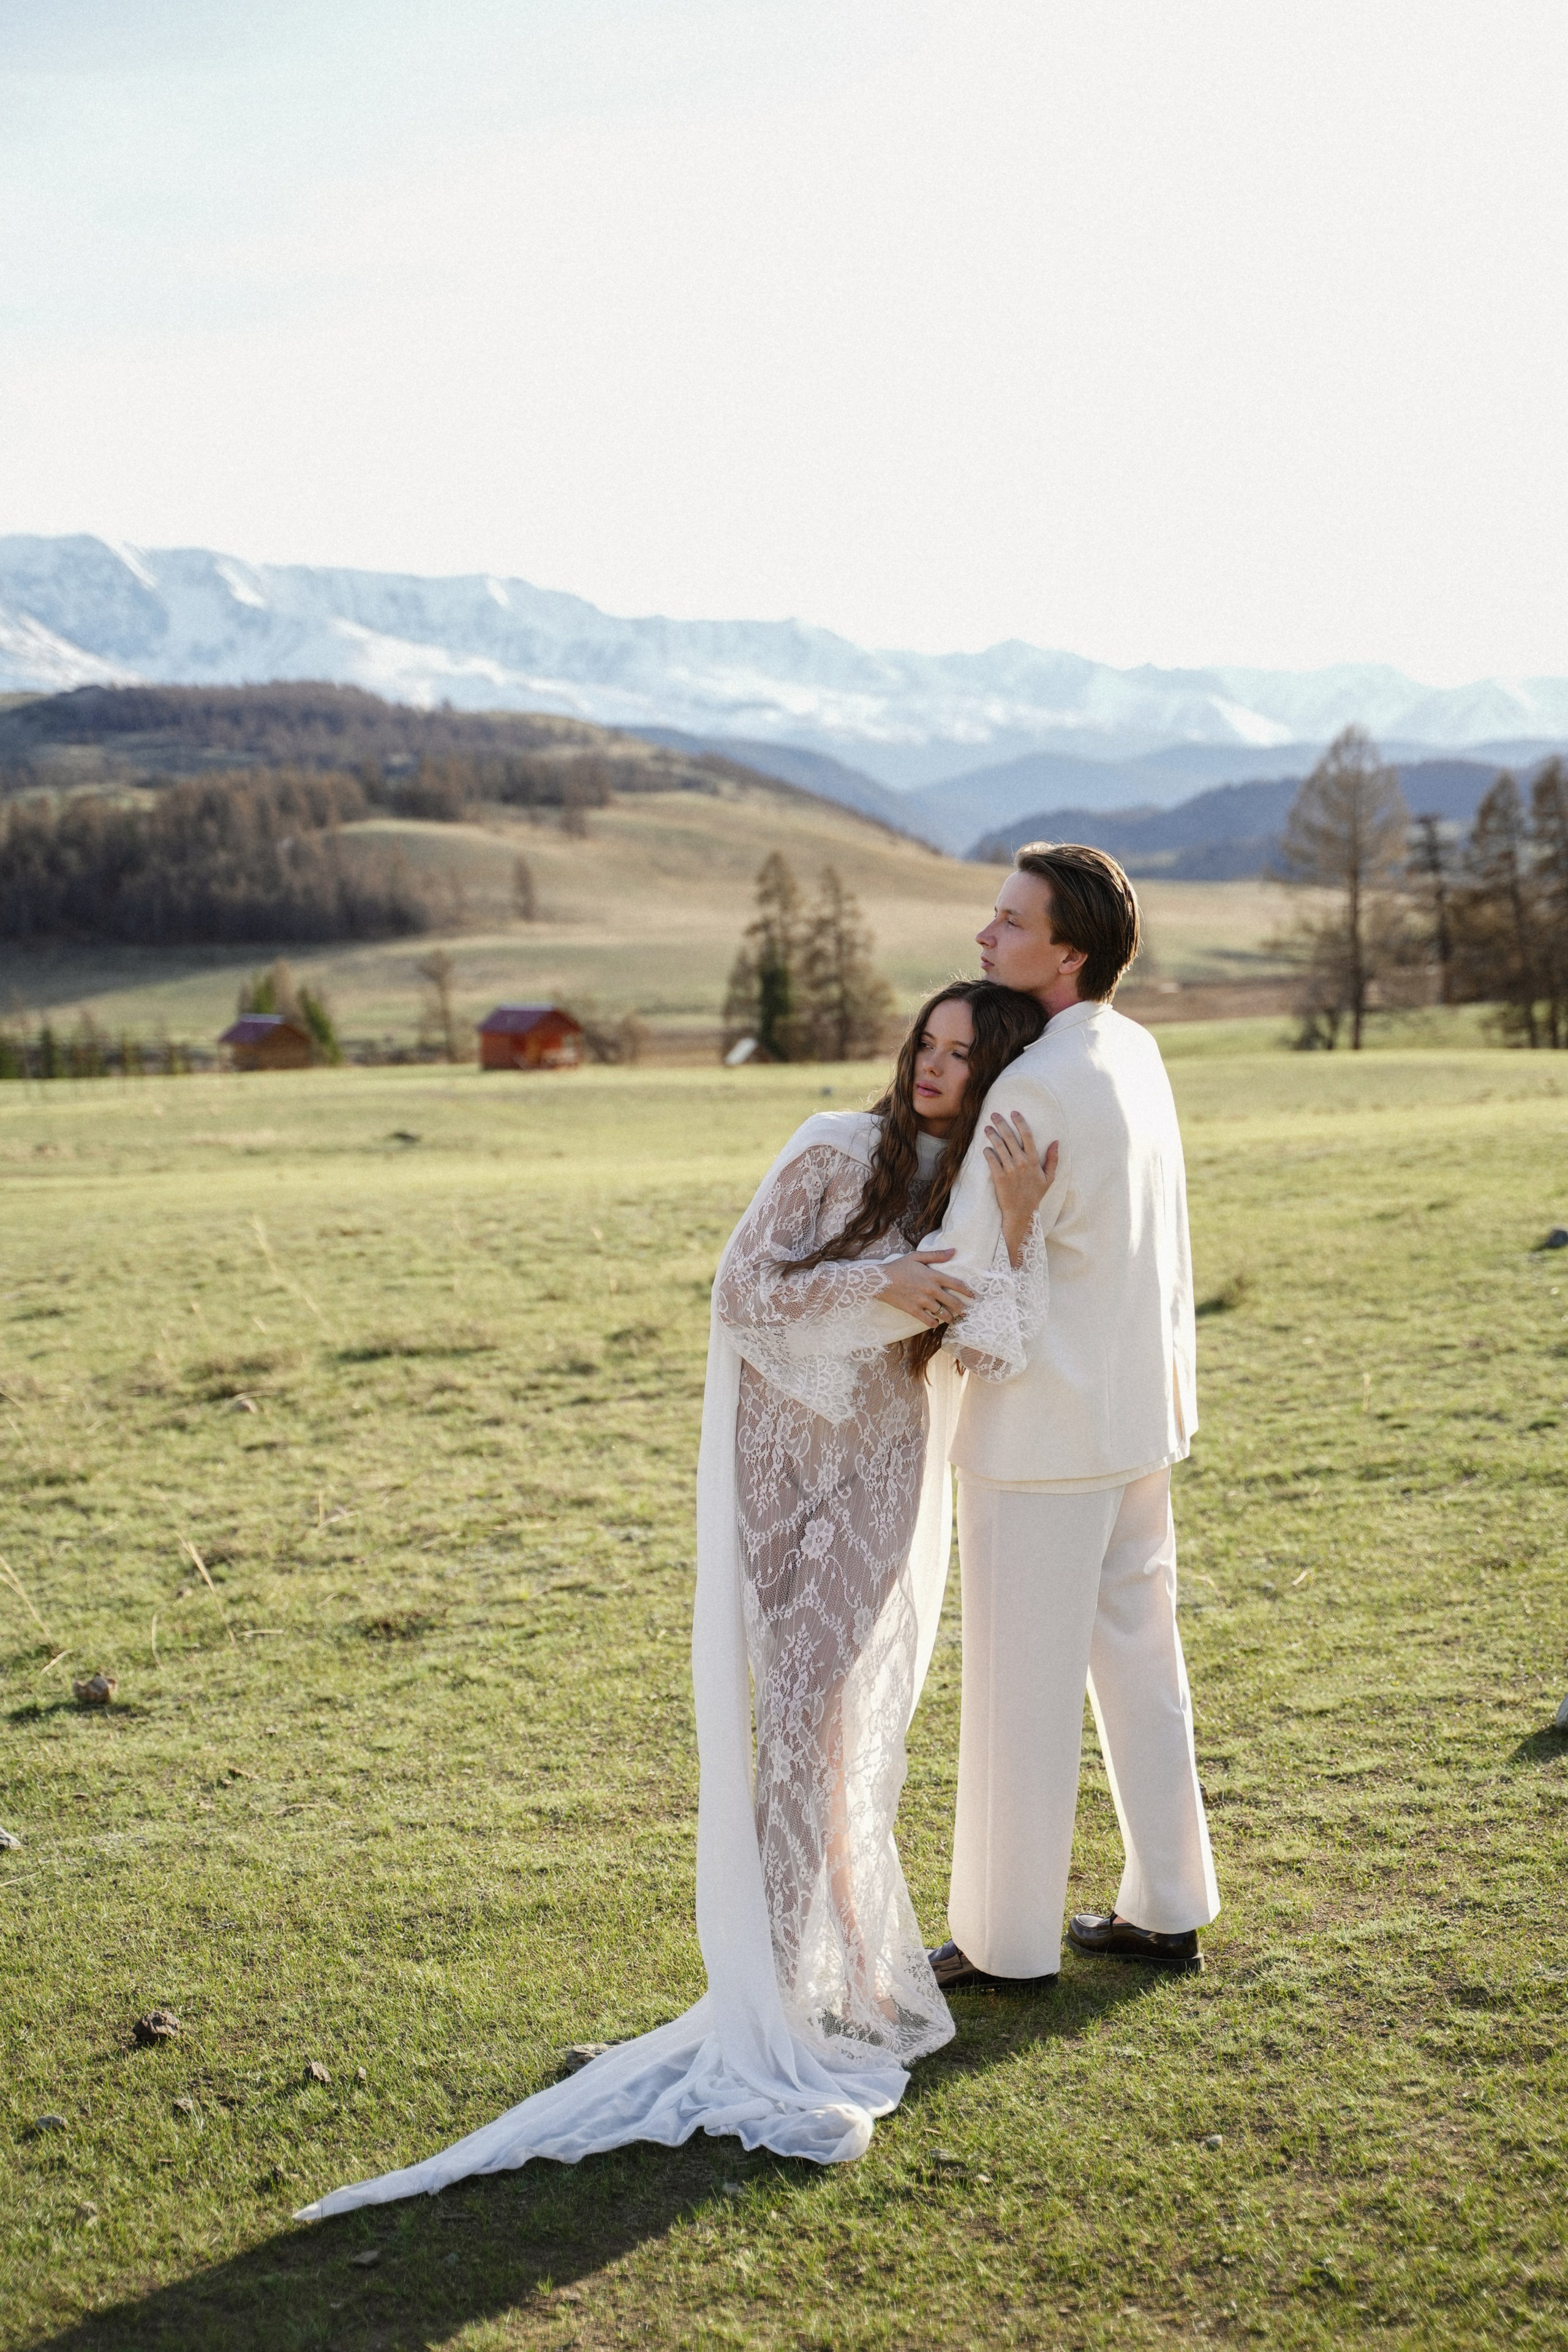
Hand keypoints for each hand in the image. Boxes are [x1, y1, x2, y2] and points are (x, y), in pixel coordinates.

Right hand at [876, 1248, 975, 1327]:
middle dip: (962, 1309)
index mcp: (933, 1276)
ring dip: (949, 1318)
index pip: (956, 1284)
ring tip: (952, 1319)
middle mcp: (930, 1289)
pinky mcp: (913, 1310)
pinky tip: (935, 1323)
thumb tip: (953, 1251)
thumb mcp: (917, 1256)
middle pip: (952, 1302)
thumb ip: (936, 1255)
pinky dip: (934, 1323)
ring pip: (942, 1313)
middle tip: (966, 1313)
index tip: (973, 1296)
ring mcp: (922, 1301)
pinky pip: (928, 1320)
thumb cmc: (899, 1267)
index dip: (967, 1291)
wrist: (880, 1280)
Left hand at [984, 1113, 1058, 1264]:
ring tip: (987, 1128)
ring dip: (992, 1135)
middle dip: (1001, 1123)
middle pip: (1010, 1137)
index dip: (1020, 1121)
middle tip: (994, 1115)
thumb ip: (1053, 1159)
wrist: (1021, 1212)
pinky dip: (987, 1152)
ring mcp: (1009, 1170)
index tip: (1013, 1112)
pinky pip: (991, 1160)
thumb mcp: (1049, 1178)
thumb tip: (1056, 1142)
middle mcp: (1022, 1162)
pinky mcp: (998, 1177)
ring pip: (999, 1146)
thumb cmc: (1034, 1194)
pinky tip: (985, 1148)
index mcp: (1034, 1160)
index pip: (1027, 1135)